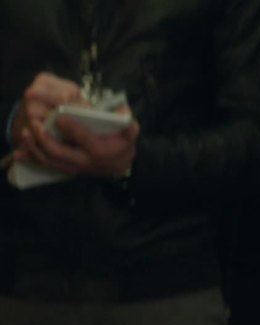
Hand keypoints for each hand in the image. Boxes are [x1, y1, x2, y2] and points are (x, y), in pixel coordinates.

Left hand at [11, 72, 139, 177]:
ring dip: (36, 147)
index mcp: (98, 150)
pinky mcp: (65, 169)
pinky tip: (20, 153)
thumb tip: (125, 111)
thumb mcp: (129, 135)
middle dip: (45, 138)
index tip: (59, 117)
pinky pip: (46, 165)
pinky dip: (33, 159)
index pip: (83, 139)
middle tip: (35, 124)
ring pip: (50, 159)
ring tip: (27, 132)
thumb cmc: (121, 147)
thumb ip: (129, 125)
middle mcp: (83, 161)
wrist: (118, 167)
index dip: (71, 128)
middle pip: (59, 152)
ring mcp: (73, 167)